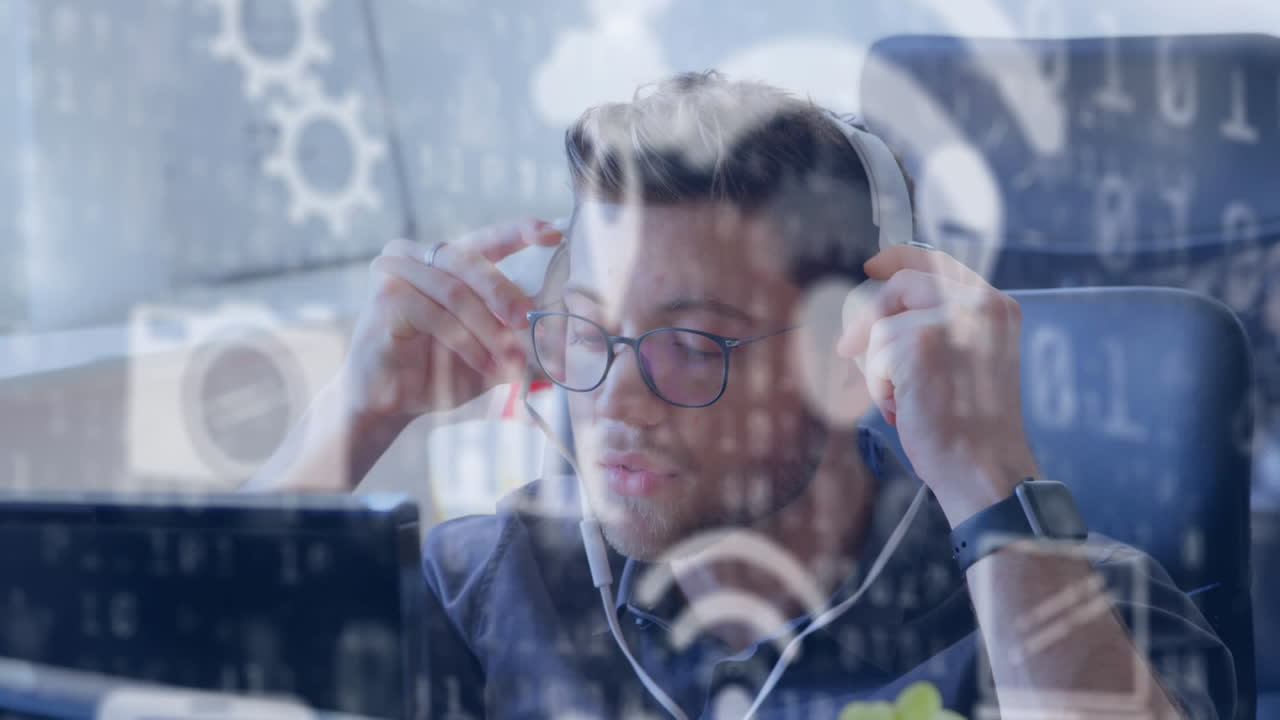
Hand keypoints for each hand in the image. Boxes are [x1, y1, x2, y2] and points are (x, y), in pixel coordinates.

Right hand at [340, 218, 562, 425]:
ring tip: (511, 359)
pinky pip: (436, 314)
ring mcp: (395, 271)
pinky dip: (466, 342)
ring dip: (489, 329)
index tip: (554, 233)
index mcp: (444, 260)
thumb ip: (516, 335)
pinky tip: (483, 364)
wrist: (390, 404)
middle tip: (530, 322)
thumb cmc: (438, 372)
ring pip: (456, 292)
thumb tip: (560, 333)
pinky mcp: (384, 297)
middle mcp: (416, 255)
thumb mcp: (488, 350)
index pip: (486, 238)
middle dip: (506, 294)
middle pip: (471, 261)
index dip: (520, 232)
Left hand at [836, 245, 1038, 524]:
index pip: (938, 262)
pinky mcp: (920, 342)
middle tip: (847, 345)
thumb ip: (941, 326)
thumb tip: (886, 309)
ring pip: (883, 327)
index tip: (873, 265)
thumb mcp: (970, 360)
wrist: (984, 467)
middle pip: (902, 282)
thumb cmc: (973, 427)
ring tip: (907, 400)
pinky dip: (879, 386)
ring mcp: (950, 319)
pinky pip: (875, 355)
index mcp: (996, 308)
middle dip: (870, 316)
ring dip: (881, 369)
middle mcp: (979, 304)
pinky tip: (904, 408)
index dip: (900, 259)